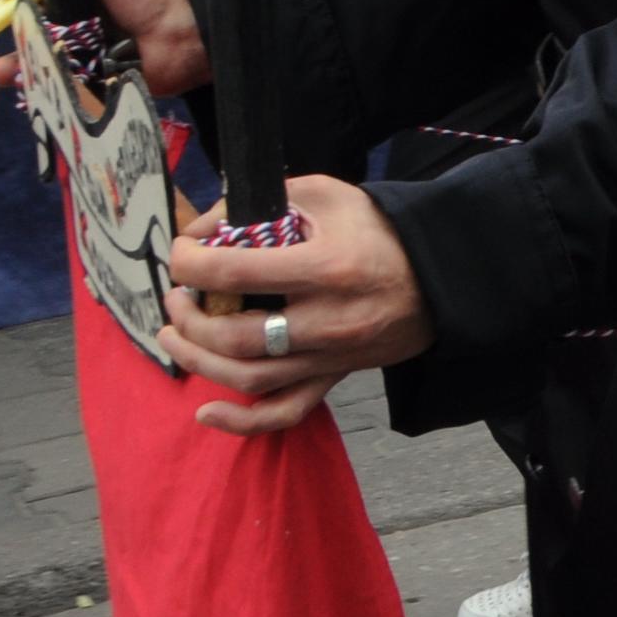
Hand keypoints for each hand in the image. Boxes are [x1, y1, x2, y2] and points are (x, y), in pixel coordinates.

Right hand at [0, 0, 200, 99]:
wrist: (185, 26)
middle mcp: (74, 19)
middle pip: (26, 30)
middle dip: (8, 37)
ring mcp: (83, 52)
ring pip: (39, 60)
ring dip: (18, 66)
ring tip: (8, 73)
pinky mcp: (95, 80)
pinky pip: (61, 86)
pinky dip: (44, 87)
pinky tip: (31, 86)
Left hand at [154, 177, 434, 434]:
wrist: (441, 274)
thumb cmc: (379, 230)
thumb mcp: (325, 195)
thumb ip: (261, 203)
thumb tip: (204, 230)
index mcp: (325, 268)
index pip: (232, 273)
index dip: (189, 263)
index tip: (183, 252)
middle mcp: (328, 319)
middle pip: (233, 336)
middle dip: (188, 318)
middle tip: (178, 297)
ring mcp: (332, 355)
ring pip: (249, 378)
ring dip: (198, 360)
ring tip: (176, 336)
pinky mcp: (336, 375)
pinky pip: (286, 411)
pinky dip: (241, 421)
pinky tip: (206, 412)